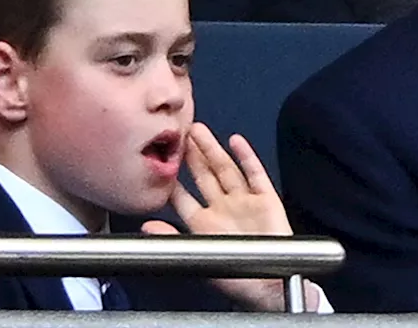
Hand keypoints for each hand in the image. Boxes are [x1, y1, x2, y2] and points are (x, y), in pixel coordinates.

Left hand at [140, 122, 319, 311]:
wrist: (272, 287)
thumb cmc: (239, 279)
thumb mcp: (199, 256)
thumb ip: (171, 240)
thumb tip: (146, 227)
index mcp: (204, 224)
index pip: (183, 197)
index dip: (172, 178)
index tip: (161, 160)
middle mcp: (223, 210)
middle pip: (204, 176)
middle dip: (191, 154)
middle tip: (180, 133)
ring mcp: (245, 203)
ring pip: (226, 169)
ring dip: (213, 150)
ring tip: (199, 131)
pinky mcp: (267, 201)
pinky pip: (255, 174)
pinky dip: (246, 156)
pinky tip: (236, 142)